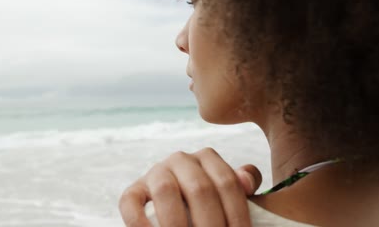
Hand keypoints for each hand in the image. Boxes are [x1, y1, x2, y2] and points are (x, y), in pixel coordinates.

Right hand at [118, 147, 261, 226]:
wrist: (179, 208)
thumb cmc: (208, 205)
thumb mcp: (227, 193)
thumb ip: (241, 184)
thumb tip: (247, 182)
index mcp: (207, 158)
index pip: (227, 183)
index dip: (237, 215)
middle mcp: (180, 159)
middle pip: (200, 189)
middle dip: (211, 224)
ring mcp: (155, 173)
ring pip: (166, 191)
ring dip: (177, 224)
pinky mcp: (133, 191)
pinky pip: (131, 203)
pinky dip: (140, 223)